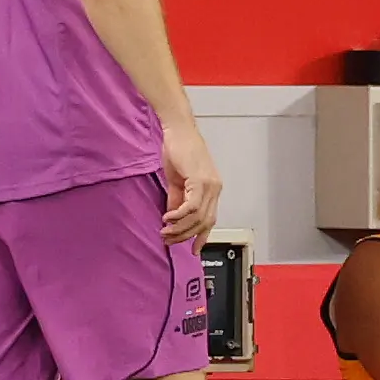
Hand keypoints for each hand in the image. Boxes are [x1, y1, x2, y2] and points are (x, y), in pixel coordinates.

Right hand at [160, 122, 221, 253]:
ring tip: (165, 231)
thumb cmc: (178, 149)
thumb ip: (177, 199)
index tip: (194, 250)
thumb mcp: (177, 181)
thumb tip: (173, 218)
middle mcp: (215, 189)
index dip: (202, 237)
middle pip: (204, 222)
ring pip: (198, 217)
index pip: (210, 219)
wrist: (177, 130)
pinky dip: (179, 216)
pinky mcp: (200, 180)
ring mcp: (210, 185)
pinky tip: (168, 218)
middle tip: (168, 240)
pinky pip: (191, 206)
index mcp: (212, 189)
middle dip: (185, 235)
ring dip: (180, 228)